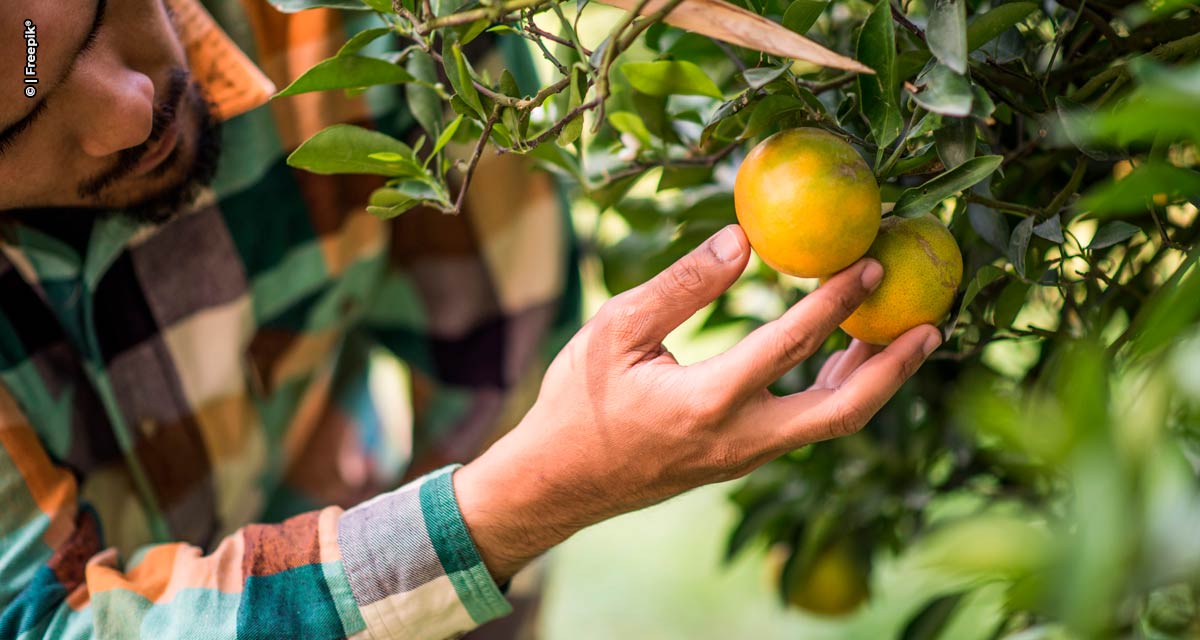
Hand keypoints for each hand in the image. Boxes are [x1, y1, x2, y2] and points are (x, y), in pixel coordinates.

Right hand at [454, 224, 940, 582]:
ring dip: (872, 382)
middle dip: (894, 368)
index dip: (836, 301)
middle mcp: (739, 439)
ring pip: (829, 424)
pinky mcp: (738, 460)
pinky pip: (804, 427)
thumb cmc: (576, 401)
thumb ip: (682, 285)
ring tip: (904, 335)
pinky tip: (843, 360)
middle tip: (932, 324)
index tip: (872, 261)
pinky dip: (836, 393)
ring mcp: (743, 457)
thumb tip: (744, 238)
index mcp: (706, 402)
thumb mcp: (615, 330)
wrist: (557, 482)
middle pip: (842, 411)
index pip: (790, 345)